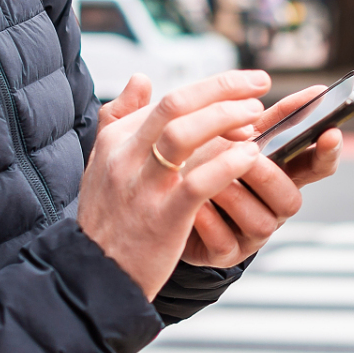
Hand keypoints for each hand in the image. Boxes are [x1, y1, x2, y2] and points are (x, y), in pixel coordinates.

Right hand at [77, 70, 268, 298]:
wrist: (95, 274)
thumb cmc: (108, 219)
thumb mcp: (103, 163)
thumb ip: (119, 118)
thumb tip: (140, 77)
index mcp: (116, 140)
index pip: (169, 99)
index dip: (211, 89)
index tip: (243, 89)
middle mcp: (125, 157)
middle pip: (175, 105)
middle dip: (222, 89)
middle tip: (258, 86)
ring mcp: (143, 187)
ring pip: (182, 135)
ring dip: (225, 119)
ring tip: (256, 117)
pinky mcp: (162, 218)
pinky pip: (197, 183)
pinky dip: (227, 164)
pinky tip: (249, 156)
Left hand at [184, 85, 344, 267]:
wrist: (167, 196)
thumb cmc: (209, 160)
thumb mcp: (240, 136)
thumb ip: (275, 117)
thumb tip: (317, 90)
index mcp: (283, 174)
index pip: (319, 166)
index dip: (328, 153)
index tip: (330, 132)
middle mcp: (273, 207)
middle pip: (291, 199)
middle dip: (268, 176)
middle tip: (247, 154)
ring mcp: (252, 233)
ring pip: (260, 223)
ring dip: (234, 196)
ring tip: (206, 175)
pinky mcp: (225, 253)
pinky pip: (224, 242)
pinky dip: (208, 221)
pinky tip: (192, 205)